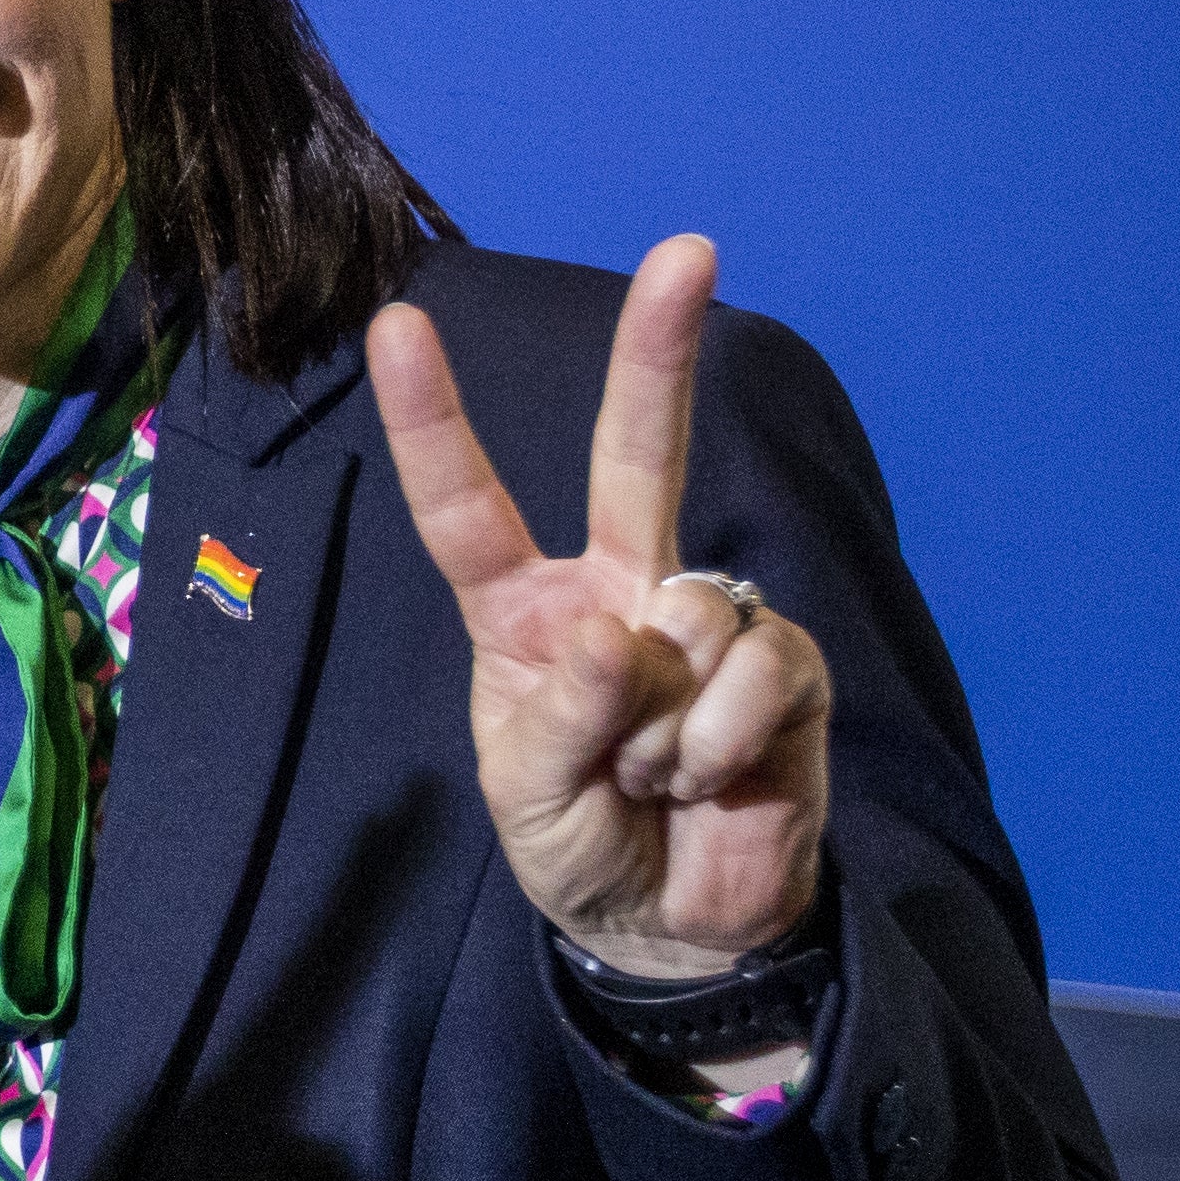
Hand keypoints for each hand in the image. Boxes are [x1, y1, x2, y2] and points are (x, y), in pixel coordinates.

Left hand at [370, 238, 831, 973]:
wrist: (676, 929)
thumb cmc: (580, 847)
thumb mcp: (528, 799)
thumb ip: (558, 721)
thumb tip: (620, 636)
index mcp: (526, 611)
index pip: (468, 507)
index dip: (432, 421)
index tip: (396, 325)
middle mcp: (619, 592)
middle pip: (640, 456)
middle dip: (660, 353)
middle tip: (688, 251)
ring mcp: (705, 623)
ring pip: (687, 619)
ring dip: (660, 730)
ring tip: (652, 781)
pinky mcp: (784, 669)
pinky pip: (752, 674)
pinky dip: (718, 746)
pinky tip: (712, 782)